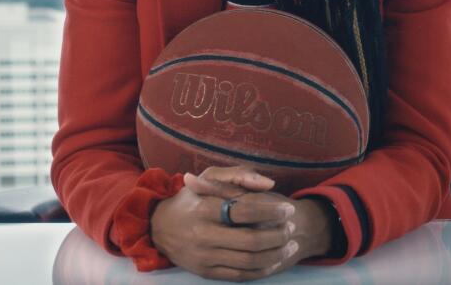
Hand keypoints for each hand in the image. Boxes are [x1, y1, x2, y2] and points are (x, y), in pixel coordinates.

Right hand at [149, 169, 297, 280]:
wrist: (159, 227)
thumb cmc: (191, 199)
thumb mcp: (209, 177)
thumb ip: (239, 176)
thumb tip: (269, 183)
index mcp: (205, 209)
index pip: (246, 211)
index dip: (273, 210)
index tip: (288, 209)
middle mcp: (203, 235)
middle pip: (251, 240)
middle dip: (278, 235)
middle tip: (291, 228)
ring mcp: (204, 257)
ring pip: (249, 261)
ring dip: (276, 254)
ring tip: (290, 244)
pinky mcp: (206, 272)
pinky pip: (240, 275)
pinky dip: (262, 270)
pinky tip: (275, 260)